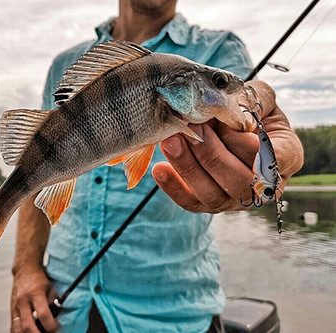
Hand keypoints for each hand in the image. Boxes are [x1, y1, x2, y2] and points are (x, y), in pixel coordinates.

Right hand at [11, 266, 58, 332]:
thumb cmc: (39, 280)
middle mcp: (24, 300)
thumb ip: (53, 303)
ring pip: (18, 328)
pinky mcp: (11, 310)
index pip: (43, 314)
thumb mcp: (50, 289)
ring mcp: (15, 306)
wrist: (25, 271)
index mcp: (36, 294)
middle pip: (28, 324)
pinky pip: (12, 326)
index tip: (56, 328)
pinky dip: (19, 332)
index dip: (50, 325)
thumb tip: (55, 319)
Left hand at [152, 80, 302, 212]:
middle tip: (191, 127)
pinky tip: (160, 168)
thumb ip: (254, 98)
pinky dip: (173, 188)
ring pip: (213, 195)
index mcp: (286, 157)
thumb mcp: (259, 96)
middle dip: (211, 154)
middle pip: (240, 181)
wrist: (227, 123)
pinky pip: (191, 203)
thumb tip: (232, 109)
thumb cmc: (248, 110)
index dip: (244, 143)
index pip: (270, 159)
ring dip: (189, 167)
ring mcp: (235, 199)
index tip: (224, 121)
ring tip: (170, 141)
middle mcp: (263, 186)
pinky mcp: (208, 204)